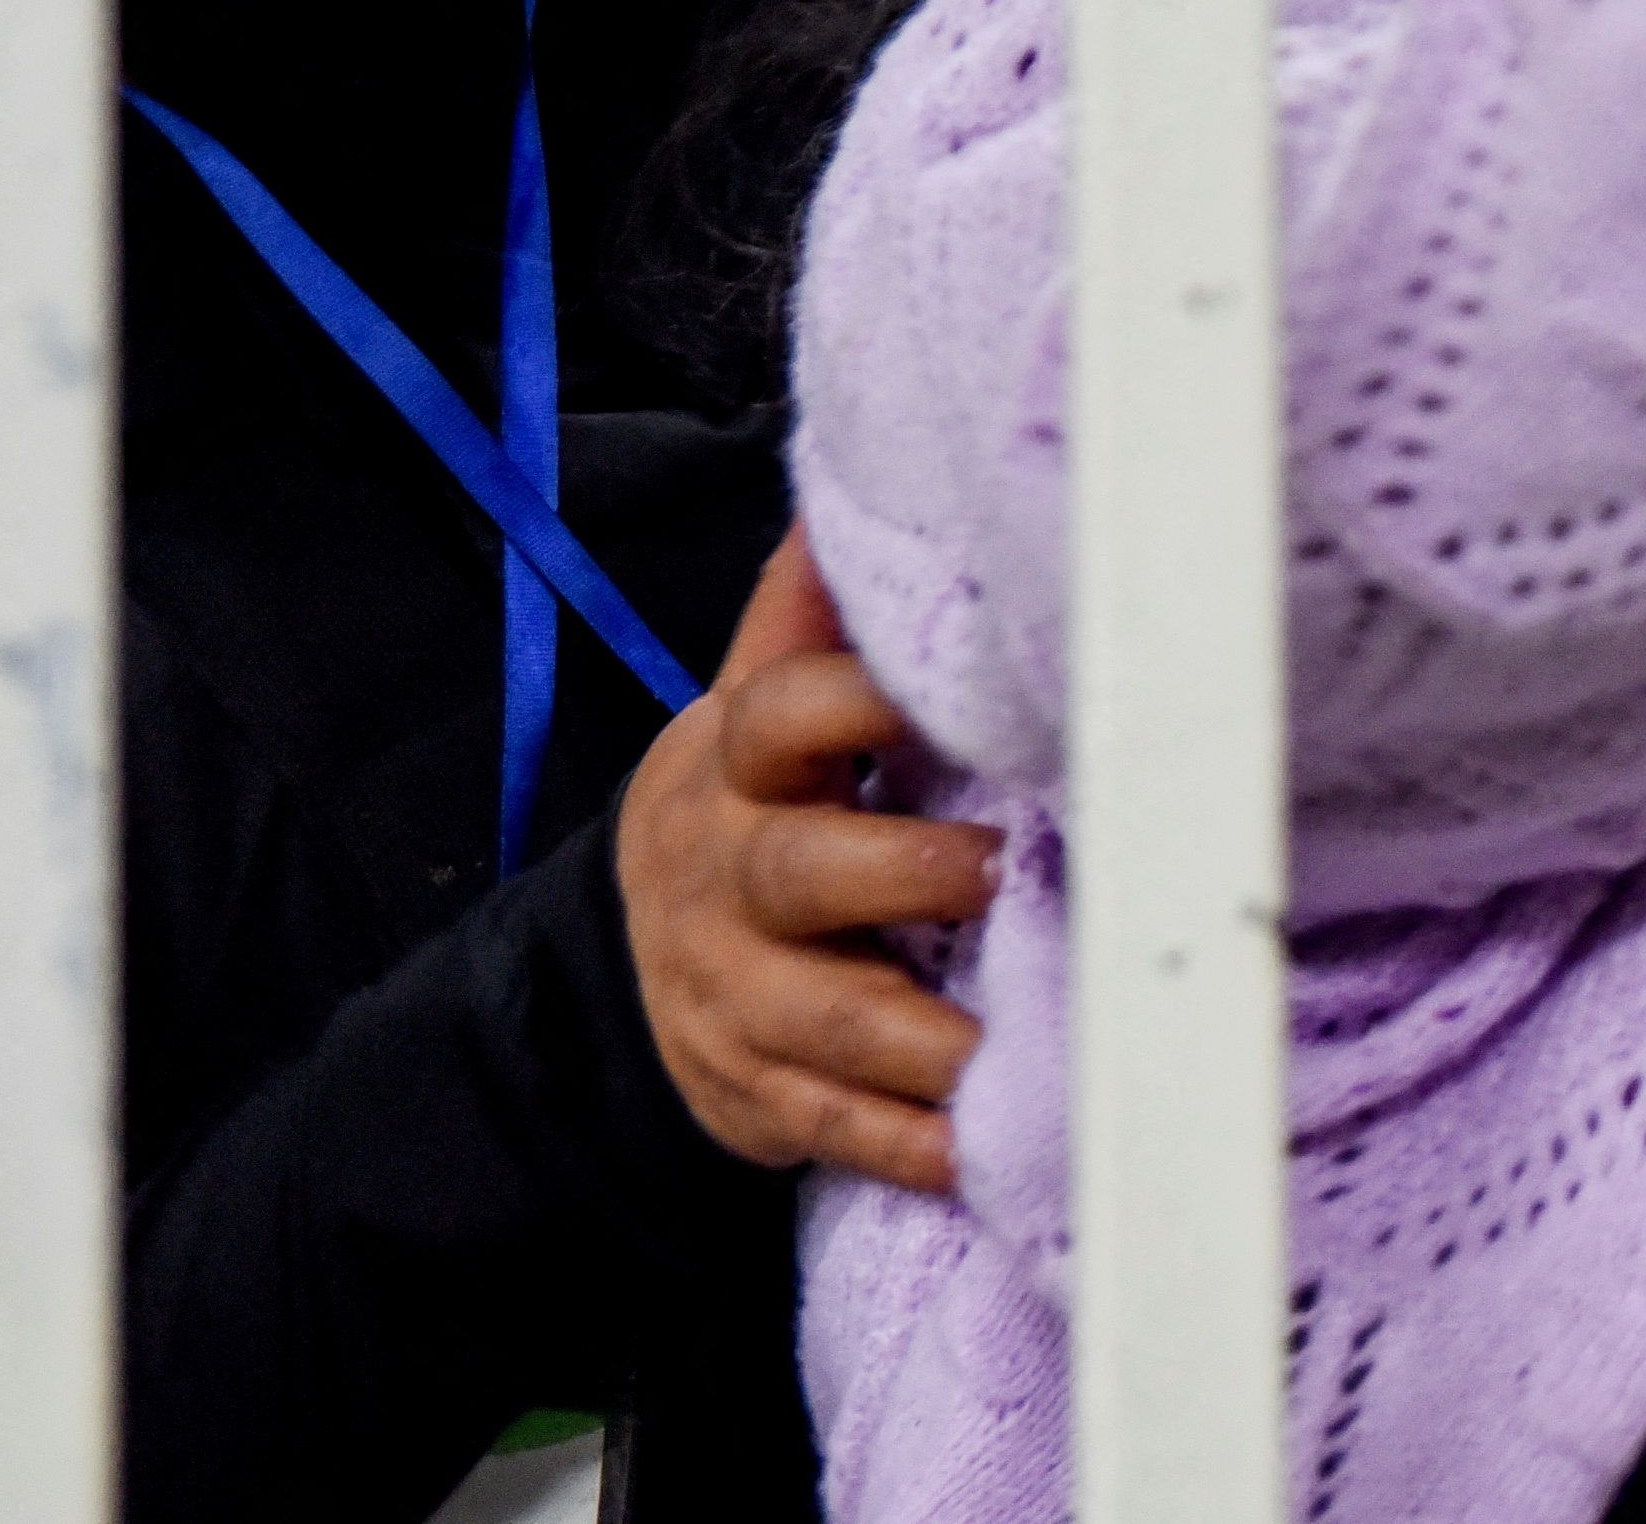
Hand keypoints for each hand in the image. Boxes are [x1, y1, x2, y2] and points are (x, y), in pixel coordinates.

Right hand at [617, 525, 996, 1194]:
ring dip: (918, 1041)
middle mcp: (724, 878)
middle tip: (1002, 873)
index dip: (857, 699)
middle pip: (797, 873)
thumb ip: (809, 616)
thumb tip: (848, 490)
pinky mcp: (750, 1091)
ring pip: (818, 1020)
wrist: (637, 951)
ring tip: (1008, 1048)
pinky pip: (826, 1127)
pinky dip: (903, 1145)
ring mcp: (729, 995)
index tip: (944, 690)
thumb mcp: (756, 703)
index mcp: (736, 767)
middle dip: (900, 874)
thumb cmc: (756, 800)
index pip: (780, 716)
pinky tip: (978, 1154)